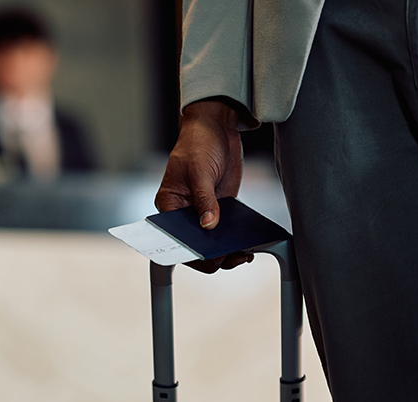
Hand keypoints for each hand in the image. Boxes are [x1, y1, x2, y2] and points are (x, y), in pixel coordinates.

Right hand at [155, 99, 252, 270]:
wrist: (216, 127)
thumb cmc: (198, 143)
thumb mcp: (199, 170)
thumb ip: (204, 199)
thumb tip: (208, 225)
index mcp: (169, 205)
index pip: (174, 238)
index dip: (190, 251)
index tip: (208, 258)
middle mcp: (183, 214)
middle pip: (194, 245)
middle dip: (212, 254)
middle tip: (232, 257)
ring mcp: (202, 213)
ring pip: (211, 243)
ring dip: (227, 251)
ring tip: (244, 255)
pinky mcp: (220, 209)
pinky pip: (226, 232)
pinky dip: (236, 240)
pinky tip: (249, 245)